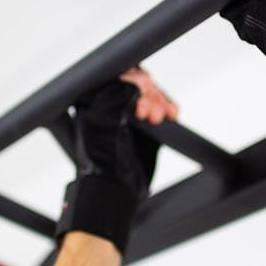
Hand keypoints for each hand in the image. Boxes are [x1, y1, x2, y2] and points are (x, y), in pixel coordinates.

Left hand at [56, 67, 176, 253]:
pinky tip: (171, 114)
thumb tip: (136, 82)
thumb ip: (117, 96)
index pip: (118, 75)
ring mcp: (130, 116)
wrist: (116, 191)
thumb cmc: (100, 162)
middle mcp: (112, 105)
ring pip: (152, 95)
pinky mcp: (146, 127)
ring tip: (157, 118)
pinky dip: (169, 108)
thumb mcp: (102, 122)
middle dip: (148, 94)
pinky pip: (162, 109)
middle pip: (139, 83)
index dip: (133, 78)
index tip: (142, 89)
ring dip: (159, 102)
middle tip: (147, 113)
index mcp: (94, 100)